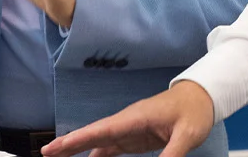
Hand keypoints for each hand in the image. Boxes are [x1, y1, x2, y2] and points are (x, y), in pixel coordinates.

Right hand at [42, 81, 215, 156]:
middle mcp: (127, 122)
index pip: (102, 130)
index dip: (78, 139)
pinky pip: (111, 146)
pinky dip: (97, 154)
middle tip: (46, 153)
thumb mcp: (187, 135)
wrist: (202, 96)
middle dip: (69, 144)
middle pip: (93, 135)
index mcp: (135, 117)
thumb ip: (172, 154)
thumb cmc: (194, 110)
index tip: (57, 146)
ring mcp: (129, 129)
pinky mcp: (135, 136)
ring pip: (98, 141)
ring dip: (80, 149)